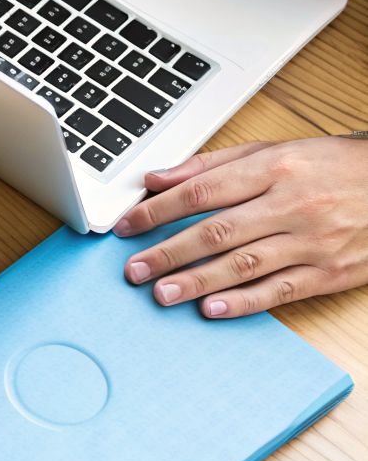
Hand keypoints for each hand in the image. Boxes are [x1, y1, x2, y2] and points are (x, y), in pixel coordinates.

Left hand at [115, 136, 367, 317]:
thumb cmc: (333, 167)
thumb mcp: (275, 150)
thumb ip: (212, 164)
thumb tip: (156, 178)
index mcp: (276, 168)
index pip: (203, 191)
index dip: (158, 211)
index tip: (127, 227)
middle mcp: (293, 204)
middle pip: (218, 231)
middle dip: (169, 253)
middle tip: (133, 270)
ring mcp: (314, 241)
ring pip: (245, 264)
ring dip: (198, 282)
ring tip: (162, 294)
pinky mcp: (332, 272)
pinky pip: (281, 290)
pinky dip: (244, 302)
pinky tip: (213, 310)